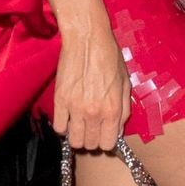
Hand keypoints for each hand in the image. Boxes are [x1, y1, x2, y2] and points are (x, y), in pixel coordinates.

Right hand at [51, 0, 132, 152]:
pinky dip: (63, 126)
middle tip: (91, 128)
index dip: (106, 141)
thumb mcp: (126, 84)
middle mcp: (94, 114)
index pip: (108, 144)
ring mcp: (75, 109)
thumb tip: (117, 129)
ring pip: (74, 140)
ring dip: (77, 135)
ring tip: (78, 125)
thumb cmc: (110, 58)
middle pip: (90, 145)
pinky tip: (67, 117)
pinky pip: (58, 127)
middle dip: (92, 139)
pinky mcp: (60, 101)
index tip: (103, 134)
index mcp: (113, 110)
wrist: (88, 40)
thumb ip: (123, 109)